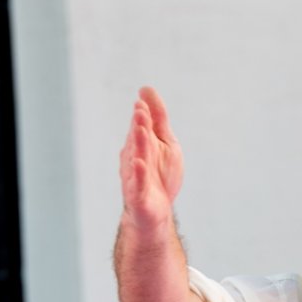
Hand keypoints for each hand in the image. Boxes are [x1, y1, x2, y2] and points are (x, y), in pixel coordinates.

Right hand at [119, 87, 183, 230]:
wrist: (155, 211)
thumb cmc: (160, 175)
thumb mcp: (165, 143)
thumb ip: (158, 118)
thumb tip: (145, 89)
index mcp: (141, 145)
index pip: (141, 127)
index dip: (143, 115)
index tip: (143, 100)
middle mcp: (135, 158)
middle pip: (137, 140)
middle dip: (139, 125)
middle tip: (141, 110)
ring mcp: (136, 176)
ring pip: (137, 158)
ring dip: (138, 144)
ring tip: (141, 129)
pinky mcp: (139, 195)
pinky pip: (138, 183)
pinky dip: (139, 174)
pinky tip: (139, 163)